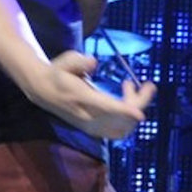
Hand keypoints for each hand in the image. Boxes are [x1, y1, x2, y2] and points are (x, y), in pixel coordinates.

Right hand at [26, 50, 155, 138]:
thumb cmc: (58, 72)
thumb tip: (93, 62)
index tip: (140, 114)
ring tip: (133, 87)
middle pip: (121, 120)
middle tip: (149, 85)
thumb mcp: (65, 61)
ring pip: (122, 128)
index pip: (106, 109)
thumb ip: (79, 61)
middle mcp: (88, 117)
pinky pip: (118, 130)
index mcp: (82, 99)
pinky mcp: (94, 129)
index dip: (125, 112)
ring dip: (135, 110)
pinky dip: (129, 118)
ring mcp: (91, 126)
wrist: (43, 90)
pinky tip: (127, 97)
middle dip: (139, 104)